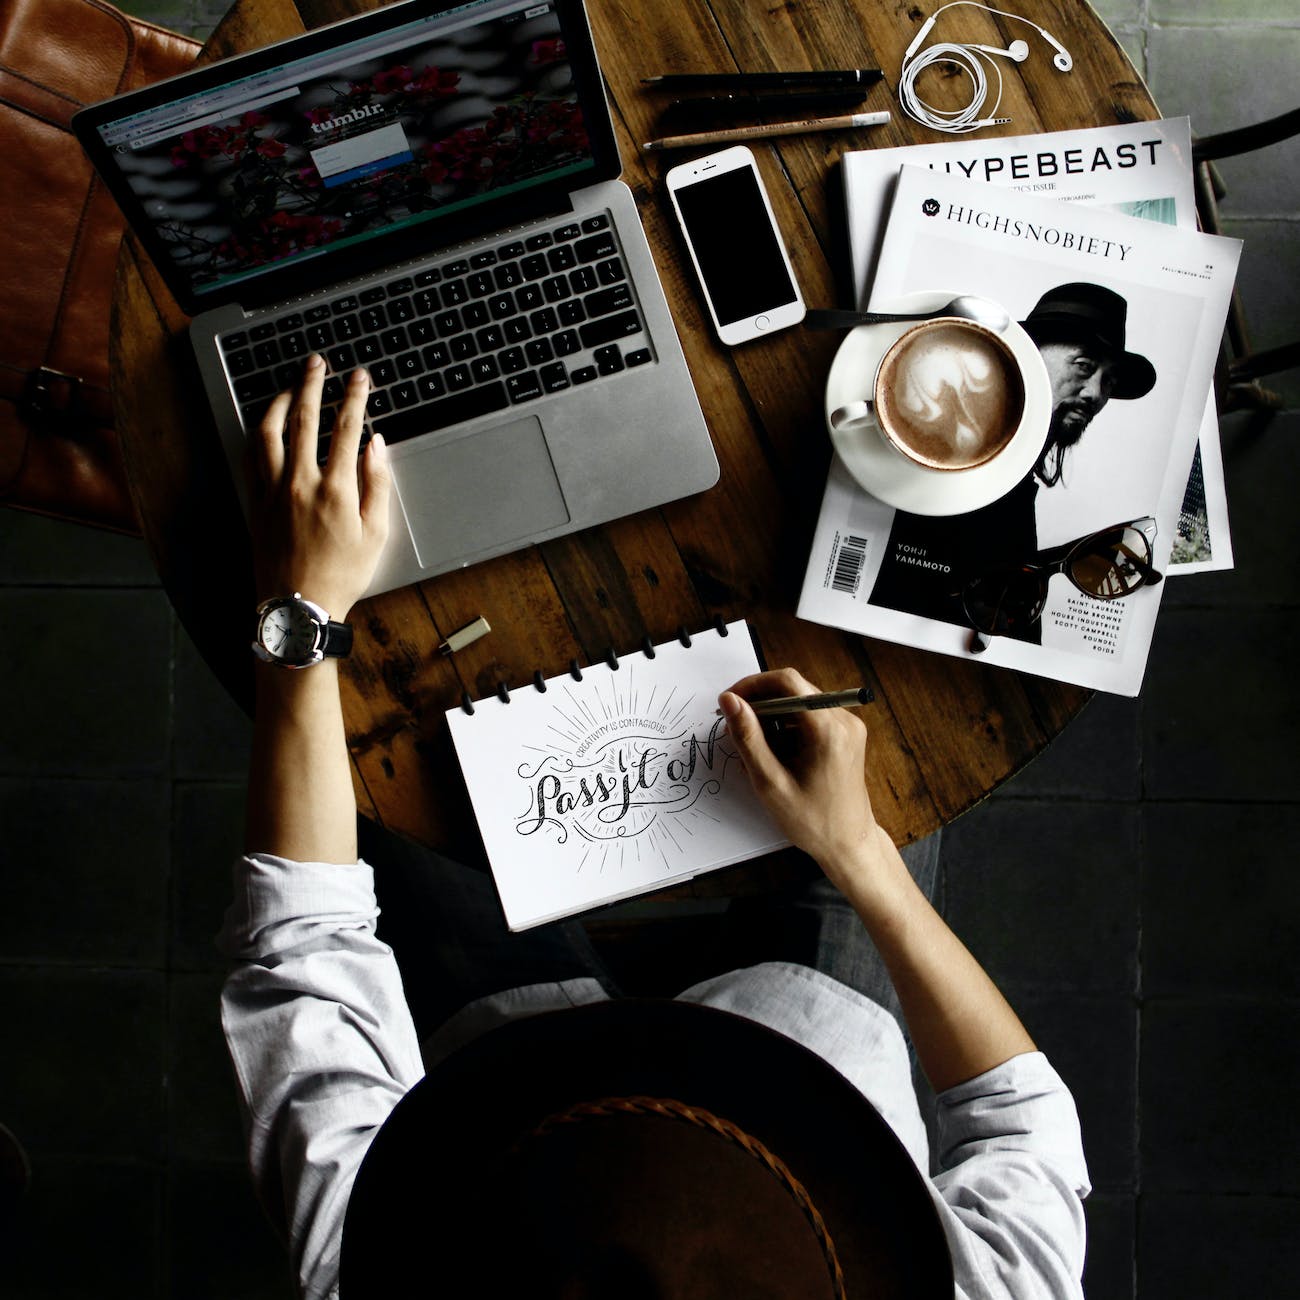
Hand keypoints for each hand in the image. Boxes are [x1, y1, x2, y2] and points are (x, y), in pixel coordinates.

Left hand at [247, 355, 390, 619]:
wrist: (299, 607)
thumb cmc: (342, 575)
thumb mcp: (376, 534)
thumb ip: (377, 484)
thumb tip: (376, 445)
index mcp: (336, 489)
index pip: (345, 428)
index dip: (354, 397)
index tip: (359, 377)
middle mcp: (300, 482)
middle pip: (304, 419)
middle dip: (312, 384)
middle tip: (318, 362)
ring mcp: (272, 491)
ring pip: (270, 432)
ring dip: (280, 402)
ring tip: (290, 386)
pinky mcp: (255, 502)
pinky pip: (252, 456)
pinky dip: (259, 433)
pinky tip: (266, 425)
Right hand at [719, 668, 893, 893]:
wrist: (849, 844)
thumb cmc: (812, 821)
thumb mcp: (770, 782)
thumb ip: (748, 738)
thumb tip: (729, 701)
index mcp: (828, 730)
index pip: (787, 682)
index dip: (753, 685)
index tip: (731, 703)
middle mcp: (844, 720)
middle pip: (794, 689)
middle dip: (760, 704)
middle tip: (736, 729)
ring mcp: (848, 726)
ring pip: (799, 702)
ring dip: (772, 718)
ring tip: (757, 751)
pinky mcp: (846, 734)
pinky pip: (810, 716)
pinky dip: (787, 728)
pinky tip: (776, 755)